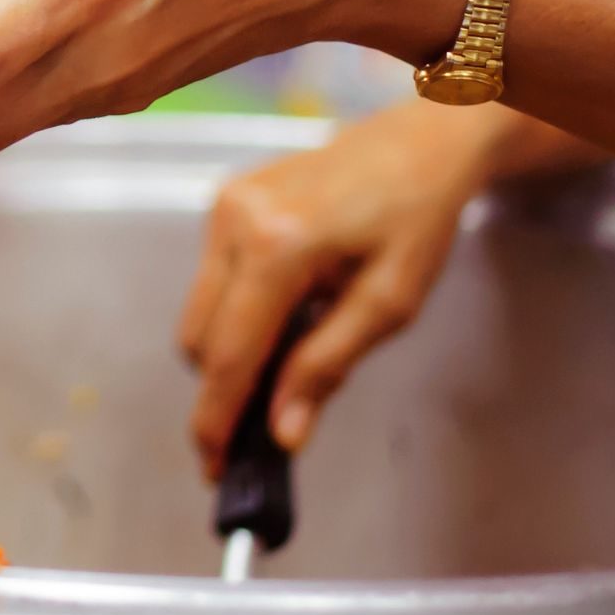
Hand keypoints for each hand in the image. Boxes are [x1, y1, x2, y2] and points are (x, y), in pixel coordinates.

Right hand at [176, 103, 496, 479]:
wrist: (415, 144)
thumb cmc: (417, 221)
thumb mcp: (389, 304)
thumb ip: (327, 367)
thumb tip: (282, 434)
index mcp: (278, 246)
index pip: (230, 353)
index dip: (217, 419)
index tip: (214, 469)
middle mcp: (234, 222)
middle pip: (199, 339)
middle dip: (224, 388)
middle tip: (265, 426)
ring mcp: (222, 207)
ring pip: (198, 313)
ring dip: (229, 351)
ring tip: (287, 360)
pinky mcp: (222, 202)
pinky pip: (210, 281)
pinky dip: (236, 313)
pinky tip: (284, 312)